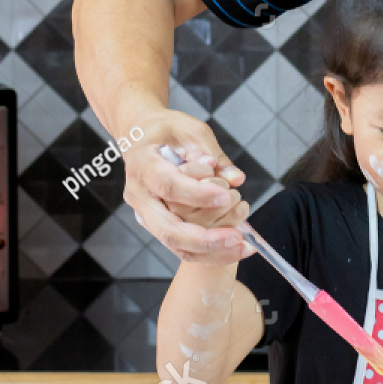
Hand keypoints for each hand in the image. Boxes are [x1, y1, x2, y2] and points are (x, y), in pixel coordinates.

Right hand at [121, 108, 248, 262]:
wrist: (140, 136)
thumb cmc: (166, 130)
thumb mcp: (190, 130)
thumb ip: (213, 155)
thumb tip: (236, 179)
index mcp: (143, 166)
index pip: (169, 186)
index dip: (198, 194)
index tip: (226, 195)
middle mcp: (140, 196)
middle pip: (168, 229)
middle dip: (204, 238)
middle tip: (236, 237)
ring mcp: (146, 215)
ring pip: (176, 245)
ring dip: (211, 251)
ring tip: (242, 247)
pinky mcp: (158, 226)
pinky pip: (182, 248)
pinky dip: (210, 253)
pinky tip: (235, 249)